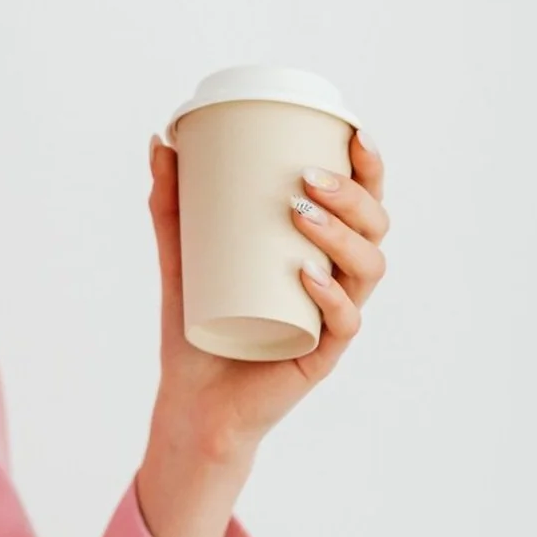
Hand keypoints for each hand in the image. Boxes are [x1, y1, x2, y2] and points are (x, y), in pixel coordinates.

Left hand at [144, 126, 389, 459]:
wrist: (192, 403)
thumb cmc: (196, 326)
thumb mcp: (180, 256)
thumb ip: (171, 202)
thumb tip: (161, 139)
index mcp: (321, 252)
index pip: (363, 204)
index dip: (370, 168)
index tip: (354, 133)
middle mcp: (338, 283)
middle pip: (374, 229)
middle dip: (352, 195)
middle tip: (308, 177)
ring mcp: (333, 320)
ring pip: (367, 269)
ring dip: (342, 235)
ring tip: (301, 214)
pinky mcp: (321, 356)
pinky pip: (343, 324)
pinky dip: (330, 296)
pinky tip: (310, 275)